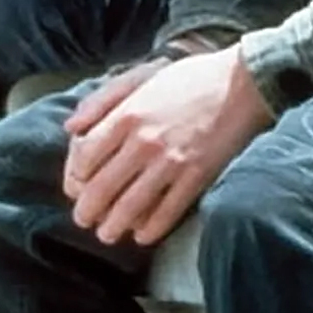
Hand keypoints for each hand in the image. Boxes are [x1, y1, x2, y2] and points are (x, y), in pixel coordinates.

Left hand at [60, 47, 273, 245]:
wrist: (242, 83)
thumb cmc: (190, 78)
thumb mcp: (141, 77)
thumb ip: (102, 100)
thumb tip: (70, 127)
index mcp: (127, 115)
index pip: (85, 157)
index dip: (75, 177)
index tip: (76, 186)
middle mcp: (143, 141)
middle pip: (101, 187)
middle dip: (87, 210)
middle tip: (83, 219)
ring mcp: (171, 162)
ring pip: (130, 206)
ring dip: (113, 226)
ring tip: (106, 234)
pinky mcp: (196, 176)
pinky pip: (167, 212)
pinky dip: (150, 229)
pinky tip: (142, 235)